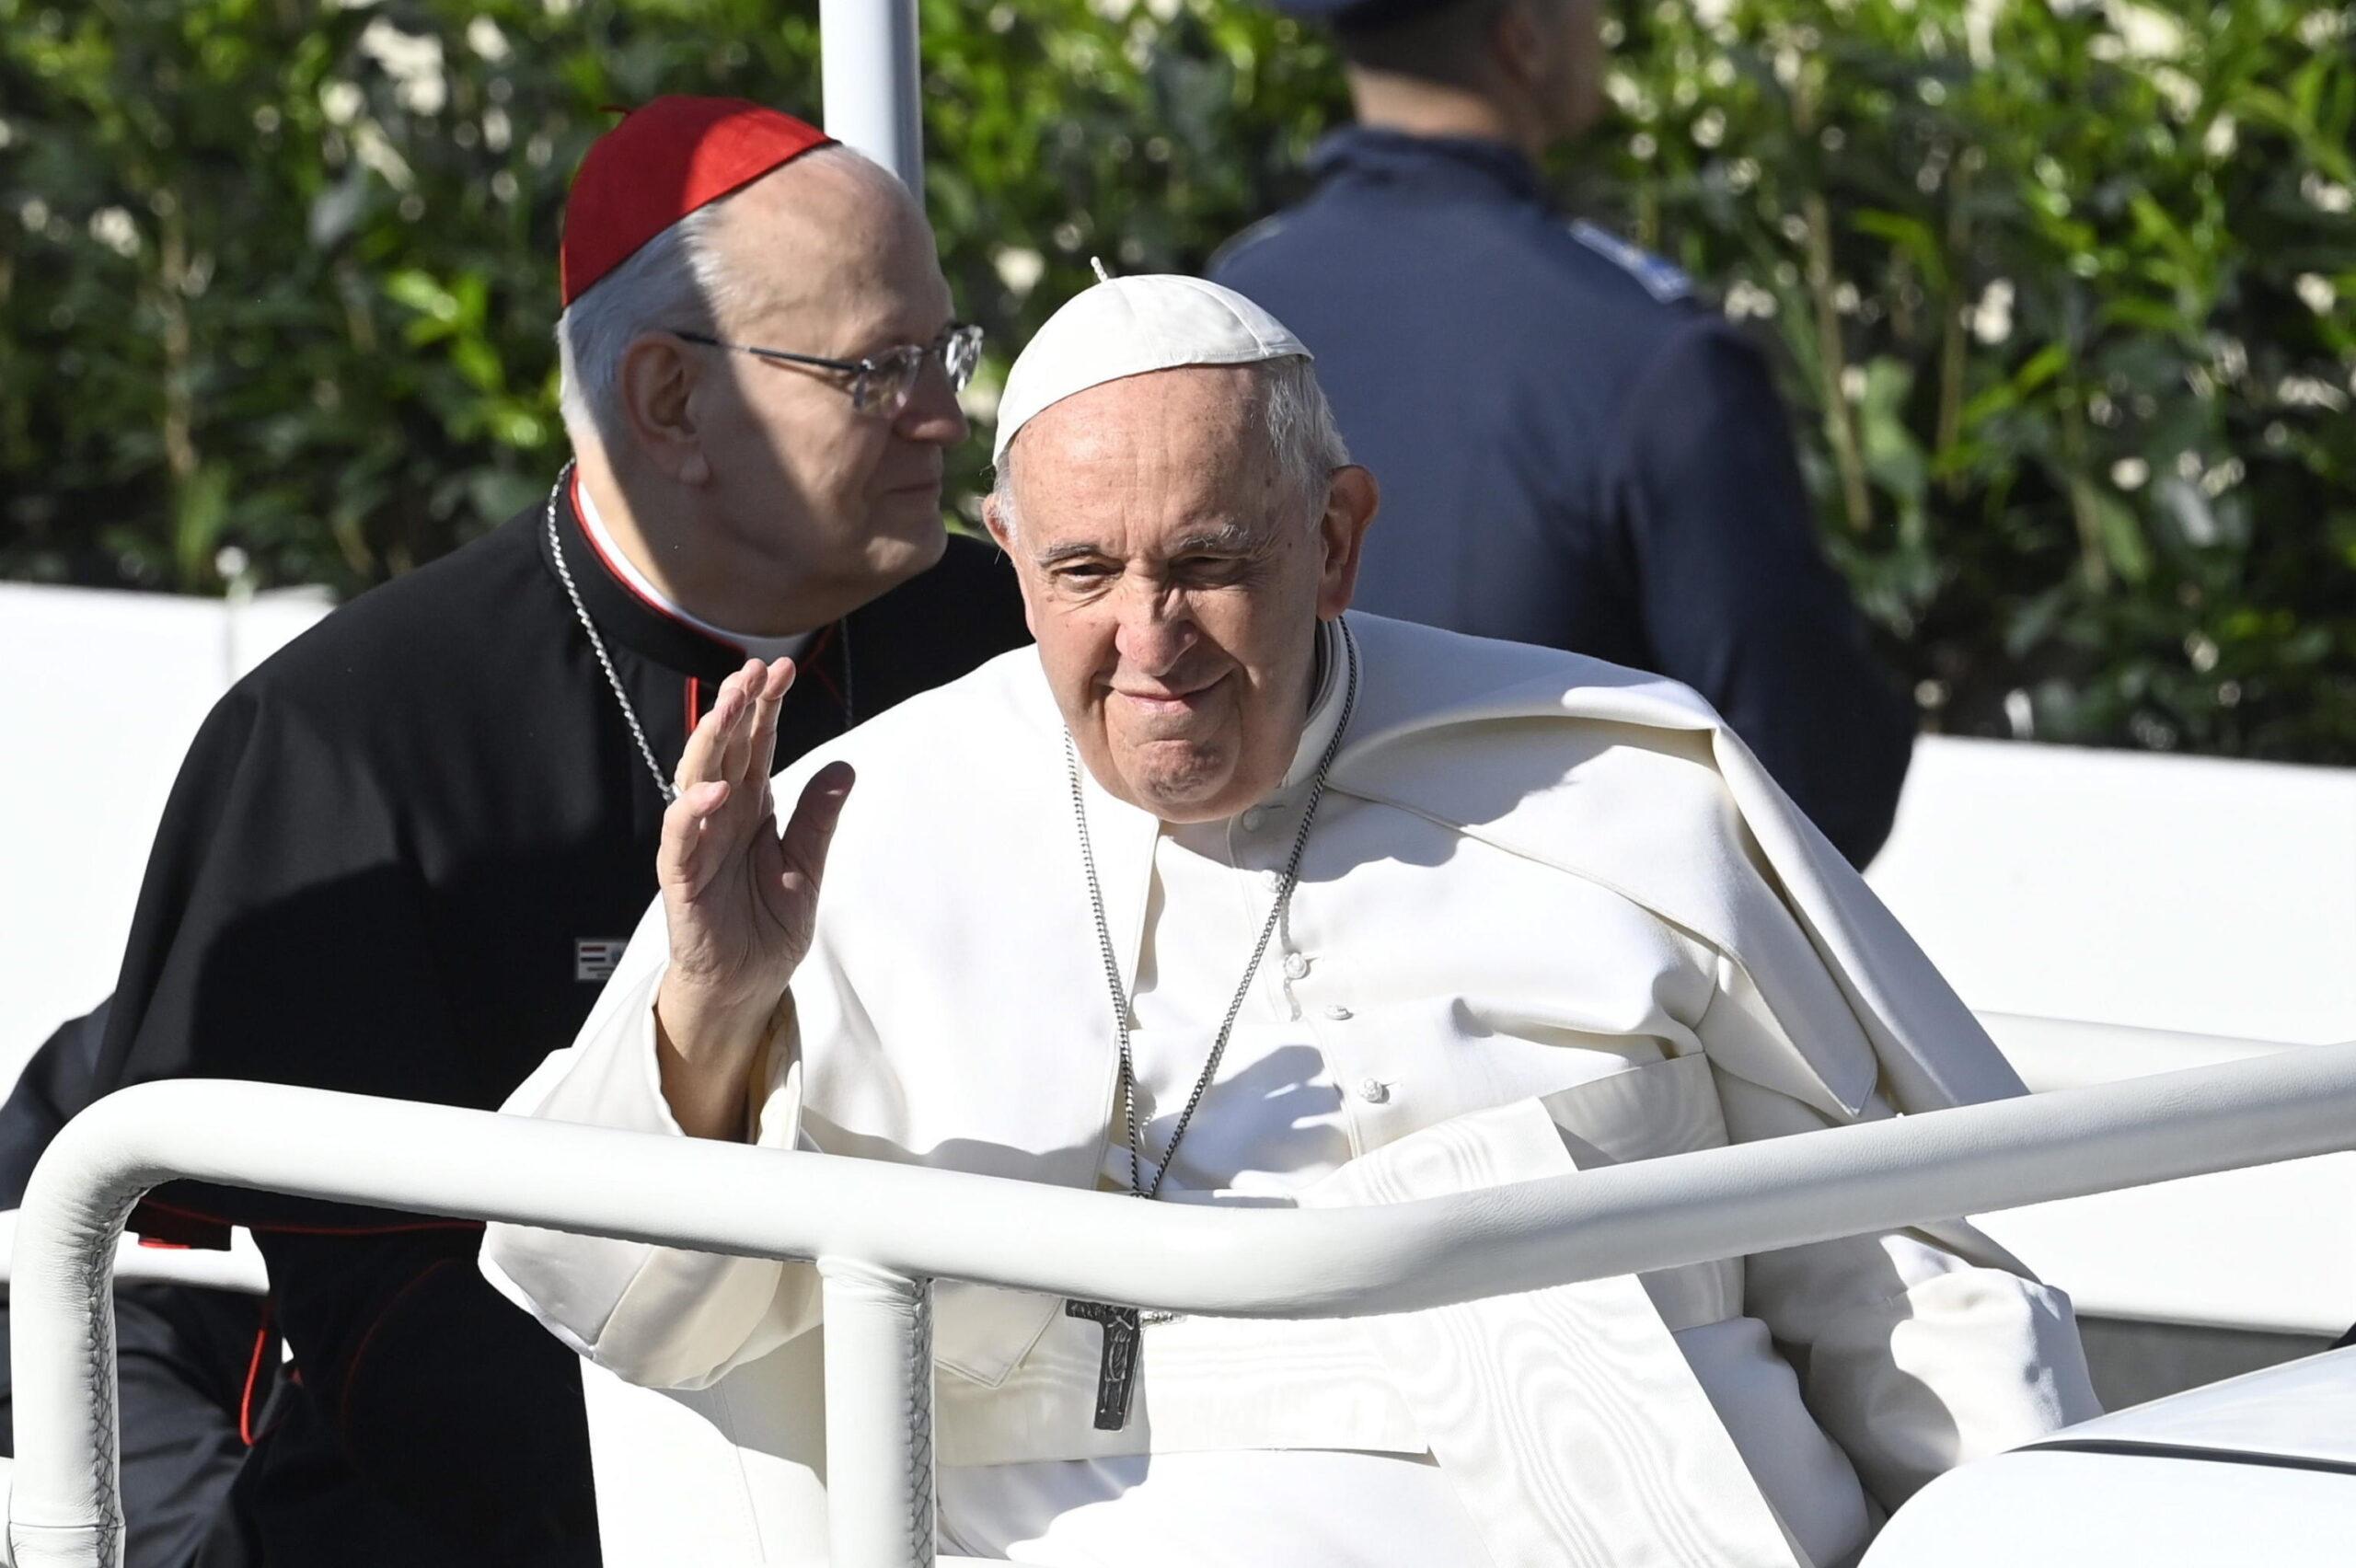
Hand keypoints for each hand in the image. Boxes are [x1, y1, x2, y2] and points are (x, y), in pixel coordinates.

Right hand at [652, 658, 853, 1136]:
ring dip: (710, 742)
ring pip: (695, 780)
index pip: (757, 746)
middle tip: (752, 669)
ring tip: (728, 707)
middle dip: (737, 708)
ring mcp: (698, 845)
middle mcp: (720, 817)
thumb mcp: (806, 865)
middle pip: (726, 750)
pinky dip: (692, 812)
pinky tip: (711, 789)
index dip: (766, 707)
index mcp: (750, 808)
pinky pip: (681, 840)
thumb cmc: (767, 926)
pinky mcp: (681, 880)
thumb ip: (818, 817)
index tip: (781, 668)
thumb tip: (846, 764)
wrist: (747, 986)